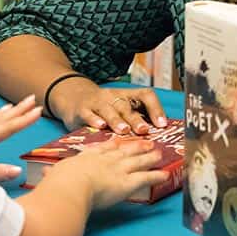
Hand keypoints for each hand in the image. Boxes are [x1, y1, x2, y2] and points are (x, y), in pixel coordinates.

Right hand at [44, 139, 169, 209]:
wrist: (72, 185)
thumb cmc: (60, 181)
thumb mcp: (55, 173)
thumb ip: (53, 173)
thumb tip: (44, 174)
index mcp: (88, 156)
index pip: (103, 148)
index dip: (112, 144)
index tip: (118, 140)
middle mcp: (105, 159)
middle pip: (123, 150)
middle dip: (135, 145)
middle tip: (146, 141)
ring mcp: (118, 168)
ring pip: (137, 160)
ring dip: (149, 156)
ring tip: (159, 153)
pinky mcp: (128, 181)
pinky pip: (146, 177)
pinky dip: (156, 175)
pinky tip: (165, 174)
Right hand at [48, 77, 167, 135]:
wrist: (73, 96)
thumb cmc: (104, 108)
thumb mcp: (120, 109)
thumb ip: (135, 120)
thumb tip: (158, 140)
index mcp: (128, 96)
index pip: (146, 95)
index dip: (155, 109)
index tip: (162, 124)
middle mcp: (113, 97)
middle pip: (127, 106)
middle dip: (136, 119)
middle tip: (144, 131)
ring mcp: (97, 102)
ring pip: (108, 110)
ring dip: (117, 120)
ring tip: (124, 130)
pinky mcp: (82, 109)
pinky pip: (89, 114)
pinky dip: (94, 120)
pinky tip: (100, 127)